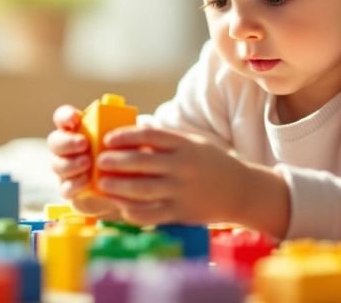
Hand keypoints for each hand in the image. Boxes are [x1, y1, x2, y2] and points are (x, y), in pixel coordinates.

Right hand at [46, 104, 120, 218]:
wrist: (125, 185)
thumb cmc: (124, 155)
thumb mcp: (124, 141)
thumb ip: (122, 133)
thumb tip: (136, 125)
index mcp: (77, 130)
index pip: (63, 118)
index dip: (65, 116)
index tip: (75, 118)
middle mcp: (67, 148)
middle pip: (55, 141)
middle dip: (67, 142)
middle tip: (84, 143)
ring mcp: (65, 169)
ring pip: (57, 164)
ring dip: (70, 163)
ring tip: (88, 162)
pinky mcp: (70, 189)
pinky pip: (65, 188)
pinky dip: (74, 184)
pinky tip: (86, 181)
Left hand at [94, 126, 267, 226]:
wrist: (241, 191)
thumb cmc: (212, 163)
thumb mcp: (193, 143)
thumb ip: (166, 138)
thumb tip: (136, 126)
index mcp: (184, 146)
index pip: (150, 135)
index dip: (126, 136)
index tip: (109, 139)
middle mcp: (183, 167)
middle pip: (142, 162)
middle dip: (116, 161)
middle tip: (99, 161)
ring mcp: (182, 191)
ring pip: (142, 190)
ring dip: (118, 187)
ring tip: (103, 183)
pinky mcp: (181, 213)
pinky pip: (150, 214)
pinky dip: (132, 211)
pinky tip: (120, 206)